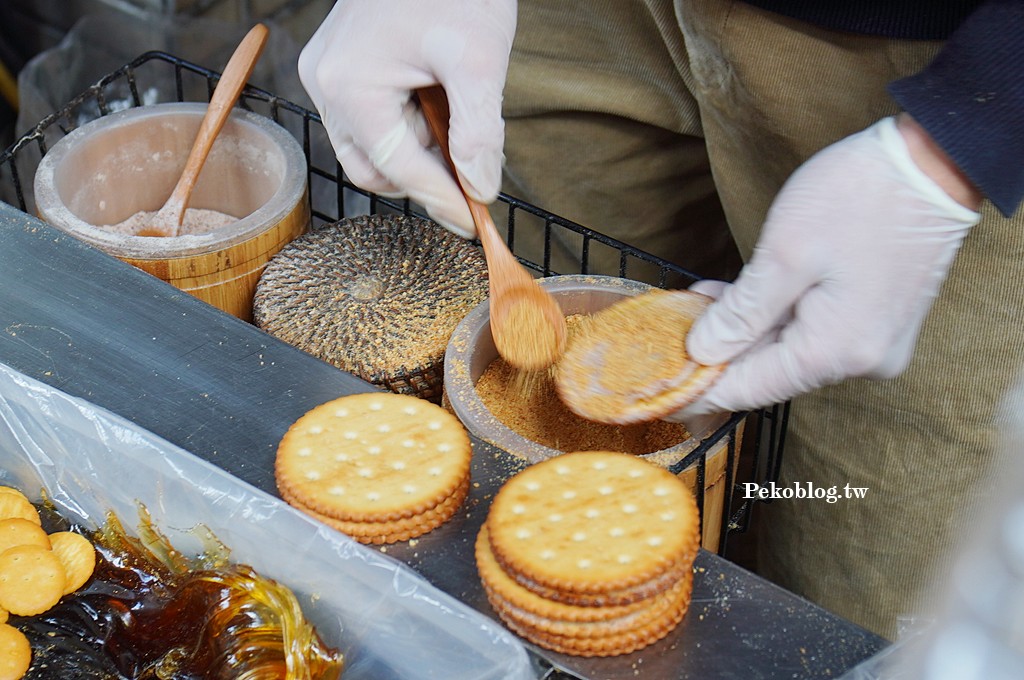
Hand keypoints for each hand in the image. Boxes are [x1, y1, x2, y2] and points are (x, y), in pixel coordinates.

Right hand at [298, 0, 516, 237]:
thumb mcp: (477, 60)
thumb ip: (478, 132)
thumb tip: (480, 189)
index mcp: (350, 86)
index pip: (400, 169)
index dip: (442, 200)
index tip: (475, 223)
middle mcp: (326, 85)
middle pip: (374, 169)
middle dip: (425, 180)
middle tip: (473, 177)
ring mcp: (328, 75)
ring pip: (370, 149)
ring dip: (417, 155)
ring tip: (458, 128)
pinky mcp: (339, 67)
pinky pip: (369, 122)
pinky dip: (407, 130)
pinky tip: (438, 109)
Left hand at [672, 115, 980, 417]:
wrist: (933, 162)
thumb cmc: (860, 197)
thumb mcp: (783, 256)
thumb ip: (741, 315)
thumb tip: (703, 354)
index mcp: (836, 351)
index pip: (751, 389)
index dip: (700, 390)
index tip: (661, 389)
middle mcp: (861, 361)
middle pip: (771, 371)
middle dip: (721, 350)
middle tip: (674, 326)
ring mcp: (874, 343)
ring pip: (791, 350)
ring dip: (746, 329)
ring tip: (704, 299)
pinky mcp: (878, 322)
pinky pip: (815, 332)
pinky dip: (777, 317)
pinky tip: (744, 294)